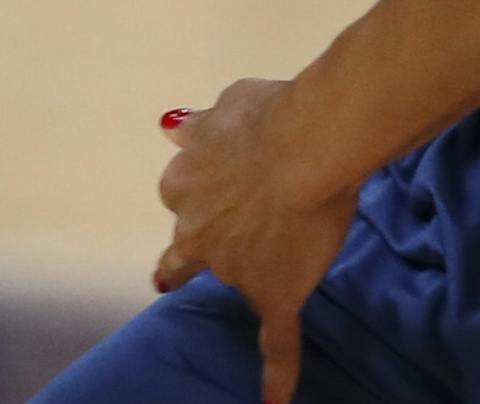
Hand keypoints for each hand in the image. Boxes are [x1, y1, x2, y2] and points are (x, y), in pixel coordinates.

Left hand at [155, 79, 357, 403]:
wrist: (304, 147)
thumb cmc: (268, 116)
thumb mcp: (226, 104)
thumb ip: (201, 126)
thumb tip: (175, 128)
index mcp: (185, 182)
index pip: (181, 193)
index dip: (197, 195)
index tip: (200, 202)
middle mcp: (197, 228)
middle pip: (192, 243)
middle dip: (207, 239)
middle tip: (231, 233)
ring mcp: (233, 268)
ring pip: (231, 277)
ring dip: (247, 267)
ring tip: (280, 250)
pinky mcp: (271, 294)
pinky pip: (274, 342)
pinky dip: (274, 374)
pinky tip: (271, 402)